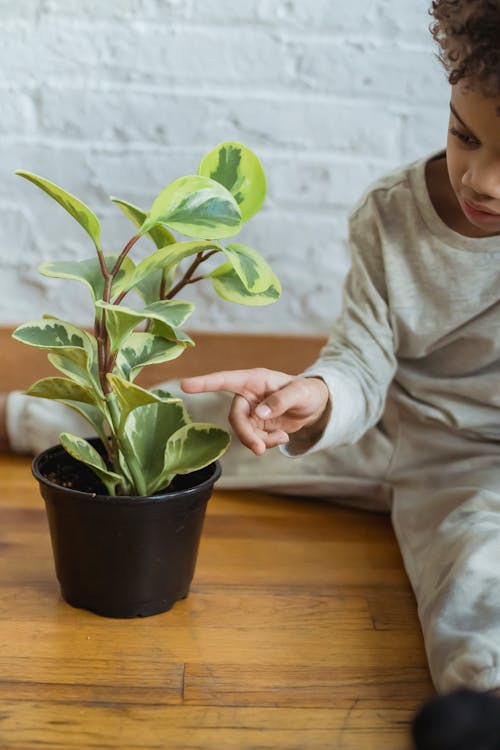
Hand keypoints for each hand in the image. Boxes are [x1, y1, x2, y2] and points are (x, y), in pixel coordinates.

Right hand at [181, 368, 329, 455]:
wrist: (316, 406)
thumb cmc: (308, 391)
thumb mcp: (300, 392)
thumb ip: (280, 400)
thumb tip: (259, 413)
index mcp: (254, 380)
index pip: (225, 380)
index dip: (204, 383)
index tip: (185, 385)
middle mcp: (248, 395)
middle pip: (235, 417)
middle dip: (246, 434)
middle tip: (258, 449)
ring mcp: (251, 412)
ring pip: (244, 432)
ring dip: (260, 441)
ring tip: (281, 437)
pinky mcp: (256, 426)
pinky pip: (254, 439)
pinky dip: (267, 443)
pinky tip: (283, 436)